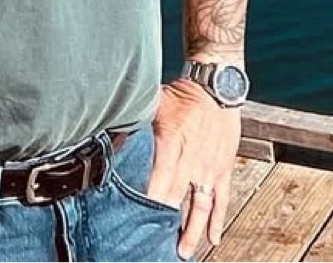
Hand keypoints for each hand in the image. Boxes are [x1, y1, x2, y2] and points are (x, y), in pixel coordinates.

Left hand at [148, 79, 241, 258]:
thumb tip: (110, 136)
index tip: (138, 222)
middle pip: (177, 199)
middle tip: (155, 246)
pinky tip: (213, 240)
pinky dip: (217, 220)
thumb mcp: (152, 103)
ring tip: (183, 252)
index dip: (149, 202)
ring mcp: (209, 168)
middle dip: (166, 224)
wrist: (216, 85)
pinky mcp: (223, 170)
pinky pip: (221, 200)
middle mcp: (191, 160)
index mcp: (171, 143)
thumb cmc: (181, 94)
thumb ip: (134, 122)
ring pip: (200, 207)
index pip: (159, 180)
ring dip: (192, 231)